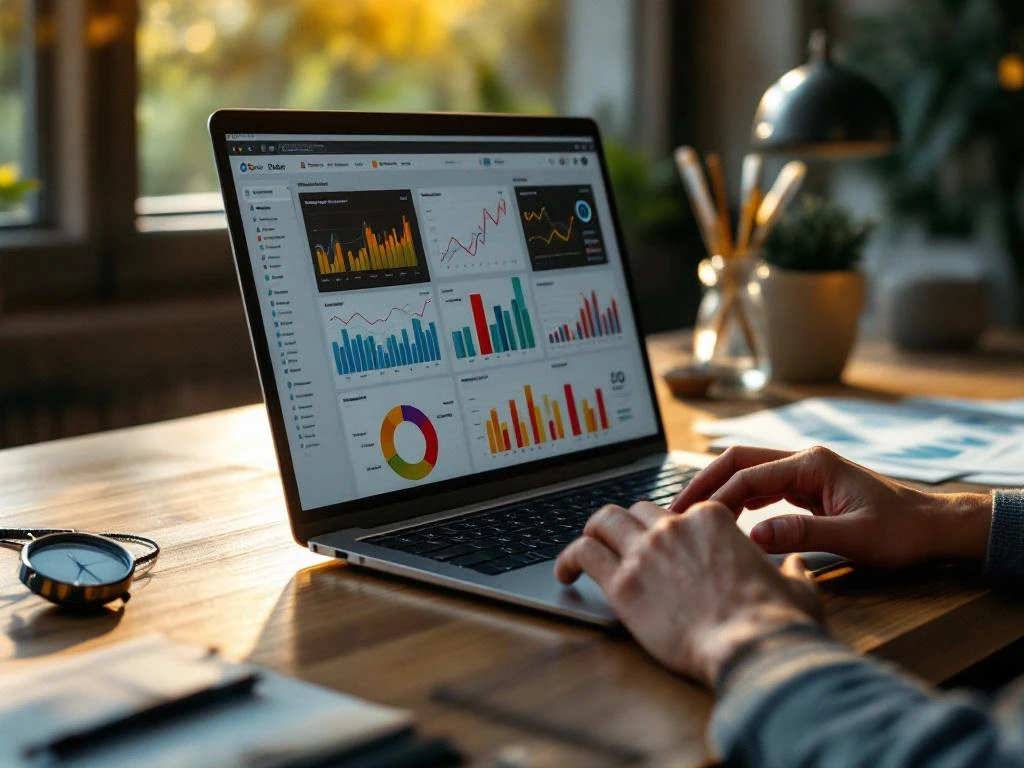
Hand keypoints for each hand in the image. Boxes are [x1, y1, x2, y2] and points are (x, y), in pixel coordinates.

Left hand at [555, 501, 821, 685]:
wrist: (752, 646)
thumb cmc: (776, 621)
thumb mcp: (795, 586)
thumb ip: (790, 569)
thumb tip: (794, 563)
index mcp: (712, 519)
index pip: (677, 510)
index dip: (668, 527)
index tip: (663, 545)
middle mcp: (674, 526)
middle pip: (637, 511)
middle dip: (628, 527)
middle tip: (620, 545)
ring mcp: (646, 551)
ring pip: (603, 521)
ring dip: (593, 532)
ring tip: (583, 550)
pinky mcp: (623, 582)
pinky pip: (583, 553)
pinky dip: (568, 558)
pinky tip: (564, 573)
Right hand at [671, 445, 991, 567]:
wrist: (933, 528)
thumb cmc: (901, 531)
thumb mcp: (854, 538)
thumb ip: (804, 535)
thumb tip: (753, 536)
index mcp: (812, 464)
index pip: (749, 475)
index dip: (715, 496)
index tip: (687, 519)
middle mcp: (803, 460)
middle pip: (738, 462)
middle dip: (704, 484)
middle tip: (674, 512)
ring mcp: (804, 472)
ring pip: (747, 473)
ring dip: (717, 491)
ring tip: (689, 517)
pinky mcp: (806, 487)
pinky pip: (761, 488)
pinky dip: (737, 500)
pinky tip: (722, 519)